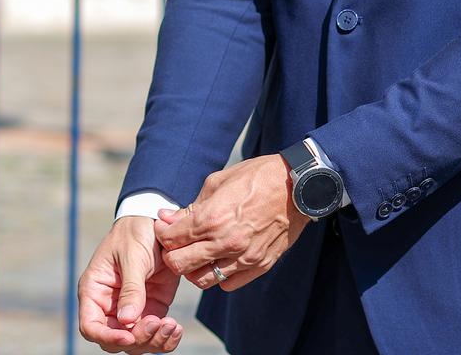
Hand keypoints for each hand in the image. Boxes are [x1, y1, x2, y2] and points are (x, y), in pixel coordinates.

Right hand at [77, 215, 184, 353]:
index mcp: (95, 291)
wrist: (158, 222)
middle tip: (158, 323)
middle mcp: (109, 306)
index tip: (129, 335)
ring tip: (172, 326)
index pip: (90, 326)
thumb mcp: (132, 256)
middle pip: (115, 340)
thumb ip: (131, 288)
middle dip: (137, 339)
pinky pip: (155, 334)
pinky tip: (176, 328)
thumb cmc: (136, 232)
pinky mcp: (151, 309)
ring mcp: (131, 310)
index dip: (107, 336)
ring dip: (154, 341)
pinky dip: (166, 338)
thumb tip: (127, 320)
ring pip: (137, 342)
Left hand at [155, 155, 309, 292]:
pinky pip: (228, 284)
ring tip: (197, 254)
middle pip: (180, 265)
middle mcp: (226, 242)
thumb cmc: (256, 177)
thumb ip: (191, 206)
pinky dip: (218, 276)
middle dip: (172, 254)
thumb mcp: (217, 182)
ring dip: (193, 269)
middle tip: (176, 244)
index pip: (172, 239)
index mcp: (212, 218)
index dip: (163, 233)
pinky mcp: (259, 266)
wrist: (297, 186)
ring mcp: (244, 257)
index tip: (166, 227)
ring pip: (202, 280)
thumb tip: (167, 218)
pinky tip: (219, 259)